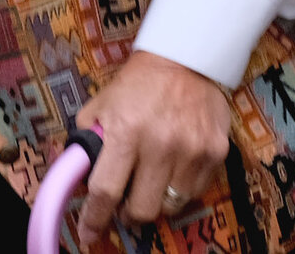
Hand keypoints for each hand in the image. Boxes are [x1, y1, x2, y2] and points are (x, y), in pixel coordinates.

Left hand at [73, 51, 232, 241]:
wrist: (183, 60)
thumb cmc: (135, 85)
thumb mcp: (100, 106)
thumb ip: (88, 141)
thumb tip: (78, 176)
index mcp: (125, 132)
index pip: (106, 190)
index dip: (95, 218)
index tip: (88, 234)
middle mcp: (160, 146)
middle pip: (143, 209)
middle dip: (128, 215)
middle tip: (124, 208)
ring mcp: (192, 152)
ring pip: (170, 206)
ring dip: (155, 203)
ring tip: (148, 187)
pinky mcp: (216, 154)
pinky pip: (194, 192)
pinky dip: (178, 191)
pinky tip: (171, 172)